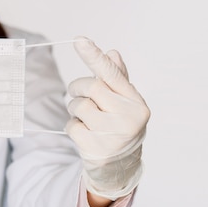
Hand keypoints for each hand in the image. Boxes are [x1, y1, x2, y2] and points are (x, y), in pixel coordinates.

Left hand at [66, 36, 149, 199]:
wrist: (120, 166)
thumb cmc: (120, 125)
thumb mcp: (124, 102)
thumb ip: (117, 78)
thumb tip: (112, 52)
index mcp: (136, 103)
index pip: (112, 73)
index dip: (94, 56)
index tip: (79, 40)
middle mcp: (128, 118)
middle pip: (91, 87)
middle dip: (79, 88)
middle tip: (81, 94)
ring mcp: (112, 134)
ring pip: (78, 105)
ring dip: (75, 108)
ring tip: (88, 118)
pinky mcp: (95, 147)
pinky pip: (71, 125)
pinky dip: (73, 126)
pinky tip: (85, 133)